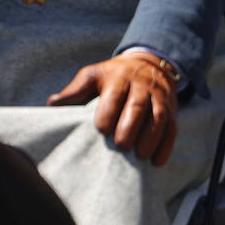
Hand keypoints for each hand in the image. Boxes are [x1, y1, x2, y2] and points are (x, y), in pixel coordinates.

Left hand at [48, 51, 179, 166]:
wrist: (147, 63)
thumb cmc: (113, 76)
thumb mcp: (93, 75)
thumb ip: (75, 90)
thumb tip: (52, 104)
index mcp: (119, 77)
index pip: (115, 93)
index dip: (109, 110)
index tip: (101, 129)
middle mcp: (142, 85)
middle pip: (138, 105)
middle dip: (130, 125)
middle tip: (120, 145)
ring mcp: (159, 97)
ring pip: (159, 116)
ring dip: (151, 137)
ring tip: (139, 155)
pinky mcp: (172, 109)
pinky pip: (172, 127)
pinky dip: (166, 145)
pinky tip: (157, 162)